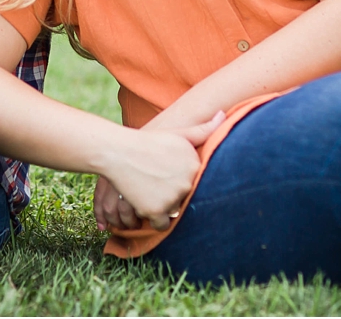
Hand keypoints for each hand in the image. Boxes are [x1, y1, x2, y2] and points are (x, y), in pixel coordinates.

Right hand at [98, 110, 224, 230]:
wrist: (118, 151)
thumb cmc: (148, 142)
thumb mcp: (177, 133)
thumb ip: (202, 130)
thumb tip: (222, 115)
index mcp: (195, 164)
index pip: (197, 184)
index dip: (183, 181)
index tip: (170, 175)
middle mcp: (187, 181)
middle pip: (185, 198)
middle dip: (174, 194)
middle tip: (157, 181)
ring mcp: (172, 197)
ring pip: (174, 212)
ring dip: (164, 206)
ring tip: (150, 189)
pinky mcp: (156, 210)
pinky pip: (162, 224)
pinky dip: (155, 218)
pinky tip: (147, 203)